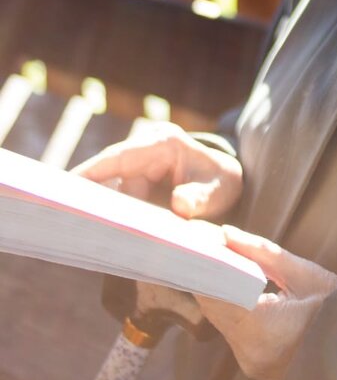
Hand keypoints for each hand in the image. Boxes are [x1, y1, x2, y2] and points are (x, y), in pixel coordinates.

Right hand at [73, 121, 242, 220]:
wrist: (227, 183)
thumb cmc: (222, 182)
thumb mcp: (220, 190)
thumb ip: (201, 198)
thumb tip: (179, 206)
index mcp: (163, 143)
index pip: (119, 157)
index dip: (92, 170)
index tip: (67, 184)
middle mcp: (145, 152)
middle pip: (109, 176)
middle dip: (92, 198)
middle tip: (71, 219)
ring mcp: (139, 169)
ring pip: (114, 194)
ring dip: (107, 213)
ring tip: (93, 235)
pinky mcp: (137, 185)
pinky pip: (122, 202)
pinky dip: (117, 218)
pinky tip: (106, 236)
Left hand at [195, 226, 336, 379]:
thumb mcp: (304, 273)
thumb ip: (261, 253)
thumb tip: (224, 233)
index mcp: (264, 330)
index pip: (216, 294)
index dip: (203, 267)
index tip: (194, 241)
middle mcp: (251, 353)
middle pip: (213, 307)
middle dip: (208, 276)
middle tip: (200, 243)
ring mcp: (252, 364)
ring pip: (219, 319)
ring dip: (216, 291)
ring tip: (215, 259)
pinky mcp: (254, 366)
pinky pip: (232, 331)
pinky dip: (229, 307)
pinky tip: (229, 285)